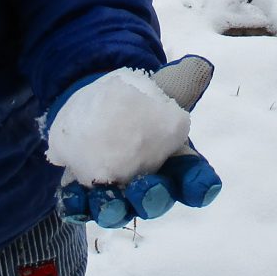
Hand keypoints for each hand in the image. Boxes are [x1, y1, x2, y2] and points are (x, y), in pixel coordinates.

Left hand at [47, 56, 220, 227]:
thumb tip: (201, 65)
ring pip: (120, 210)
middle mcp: (152, 185)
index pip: (196, 180)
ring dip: (114, 210)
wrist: (99, 101)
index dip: (200, 186)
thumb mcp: (163, 87)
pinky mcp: (87, 193)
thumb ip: (183, 79)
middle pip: (158, 201)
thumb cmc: (141, 100)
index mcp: (178, 162)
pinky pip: (83, 207)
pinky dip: (78, 206)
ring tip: (106, 202)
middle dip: (154, 199)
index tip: (203, 185)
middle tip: (147, 189)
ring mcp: (119, 193)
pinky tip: (73, 197)